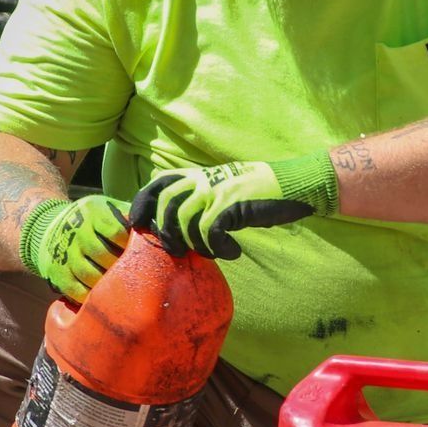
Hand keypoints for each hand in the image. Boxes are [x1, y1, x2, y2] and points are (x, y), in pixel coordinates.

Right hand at [19, 196, 130, 300]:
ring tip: (123, 288)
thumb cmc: (95, 221)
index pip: (116, 231)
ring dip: (109, 285)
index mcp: (94, 212)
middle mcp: (77, 232)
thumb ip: (132, 217)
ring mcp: (66, 254)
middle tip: (136, 275)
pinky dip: (92, 298)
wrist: (53, 227)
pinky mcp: (58, 273)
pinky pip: (77, 291)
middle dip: (122, 267)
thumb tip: (157, 231)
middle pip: (103, 255)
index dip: (131, 245)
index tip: (141, 253)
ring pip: (90, 275)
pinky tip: (105, 298)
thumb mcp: (110, 209)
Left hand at [128, 154, 336, 258]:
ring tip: (211, 252)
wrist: (291, 185)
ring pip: (185, 220)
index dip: (142, 202)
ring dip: (195, 243)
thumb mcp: (223, 187)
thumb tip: (174, 222)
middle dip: (165, 231)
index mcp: (198, 175)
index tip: (136, 224)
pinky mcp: (232, 204)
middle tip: (178, 251)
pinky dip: (219, 247)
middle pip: (166, 204)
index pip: (158, 183)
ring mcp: (217, 190)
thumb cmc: (257, 193)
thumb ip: (199, 196)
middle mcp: (203, 179)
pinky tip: (233, 252)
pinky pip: (211, 231)